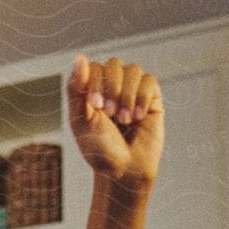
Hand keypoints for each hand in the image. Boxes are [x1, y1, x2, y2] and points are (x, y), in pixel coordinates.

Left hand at [66, 53, 162, 185]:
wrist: (123, 171)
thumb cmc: (99, 149)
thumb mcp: (81, 120)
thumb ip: (76, 89)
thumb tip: (79, 57)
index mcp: (92, 88)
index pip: (94, 66)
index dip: (95, 82)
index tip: (94, 106)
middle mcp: (112, 85)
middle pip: (114, 64)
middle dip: (112, 87)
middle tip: (110, 113)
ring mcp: (133, 90)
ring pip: (133, 70)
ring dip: (127, 95)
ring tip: (125, 120)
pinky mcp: (152, 98)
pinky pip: (150, 81)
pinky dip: (142, 98)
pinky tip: (139, 117)